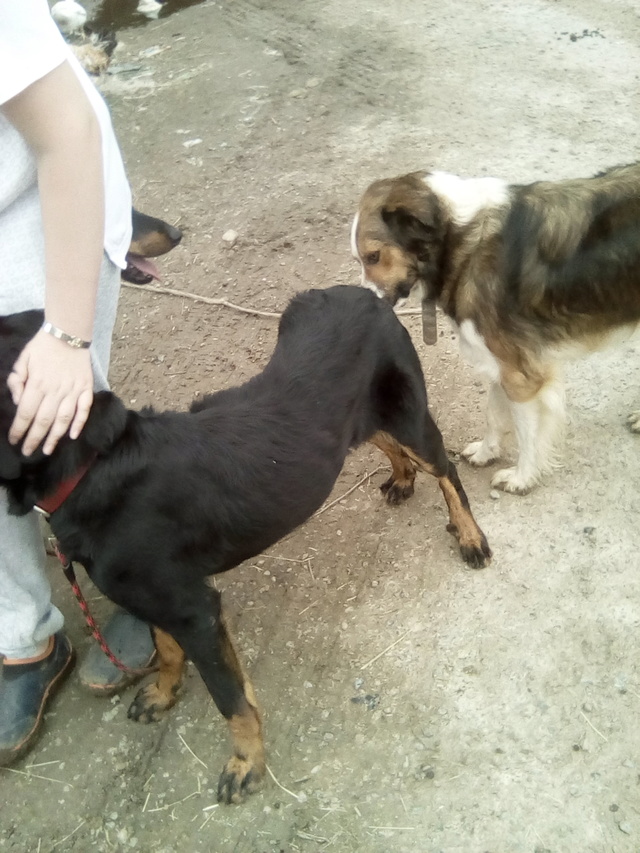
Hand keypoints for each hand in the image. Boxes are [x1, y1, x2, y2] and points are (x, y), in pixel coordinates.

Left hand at [7, 329, 93, 455]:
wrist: (68, 333)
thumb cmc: (42, 347)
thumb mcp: (22, 360)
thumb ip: (17, 381)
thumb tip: (20, 402)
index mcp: (37, 384)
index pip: (26, 413)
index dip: (19, 429)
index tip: (14, 440)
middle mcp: (55, 391)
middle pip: (43, 421)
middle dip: (34, 439)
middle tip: (27, 452)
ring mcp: (73, 391)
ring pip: (63, 419)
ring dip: (55, 437)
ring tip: (48, 450)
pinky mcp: (86, 389)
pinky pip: (84, 409)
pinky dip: (79, 423)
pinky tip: (73, 435)